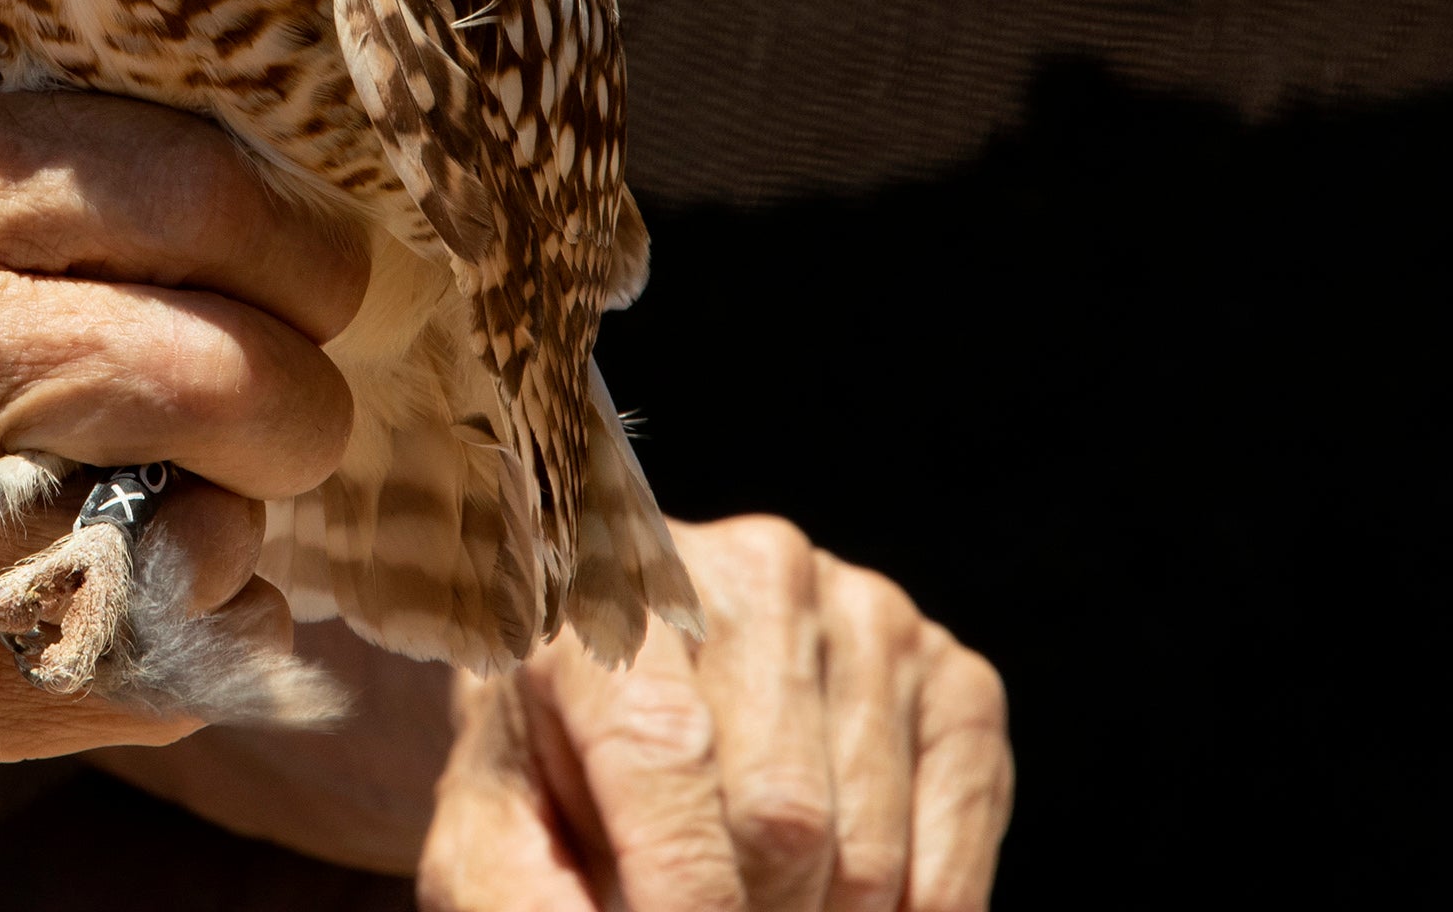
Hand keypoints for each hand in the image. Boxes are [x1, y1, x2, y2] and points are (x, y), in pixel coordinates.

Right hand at [0, 91, 369, 794]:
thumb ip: (56, 203)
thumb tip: (286, 226)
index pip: (208, 189)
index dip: (305, 246)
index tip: (318, 279)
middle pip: (244, 373)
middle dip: (298, 404)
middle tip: (274, 414)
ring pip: (226, 530)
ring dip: (231, 530)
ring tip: (153, 512)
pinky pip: (182, 659)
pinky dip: (189, 635)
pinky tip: (104, 596)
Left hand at [419, 516, 1012, 910]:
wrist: (625, 669)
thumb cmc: (550, 767)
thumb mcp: (494, 825)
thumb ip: (520, 896)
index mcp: (608, 589)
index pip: (664, 754)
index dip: (681, 894)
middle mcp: (747, 573)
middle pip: (780, 822)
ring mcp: (863, 610)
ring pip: (866, 848)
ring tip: (747, 896)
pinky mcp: (950, 667)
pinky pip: (958, 834)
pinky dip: (916, 909)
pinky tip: (837, 897)